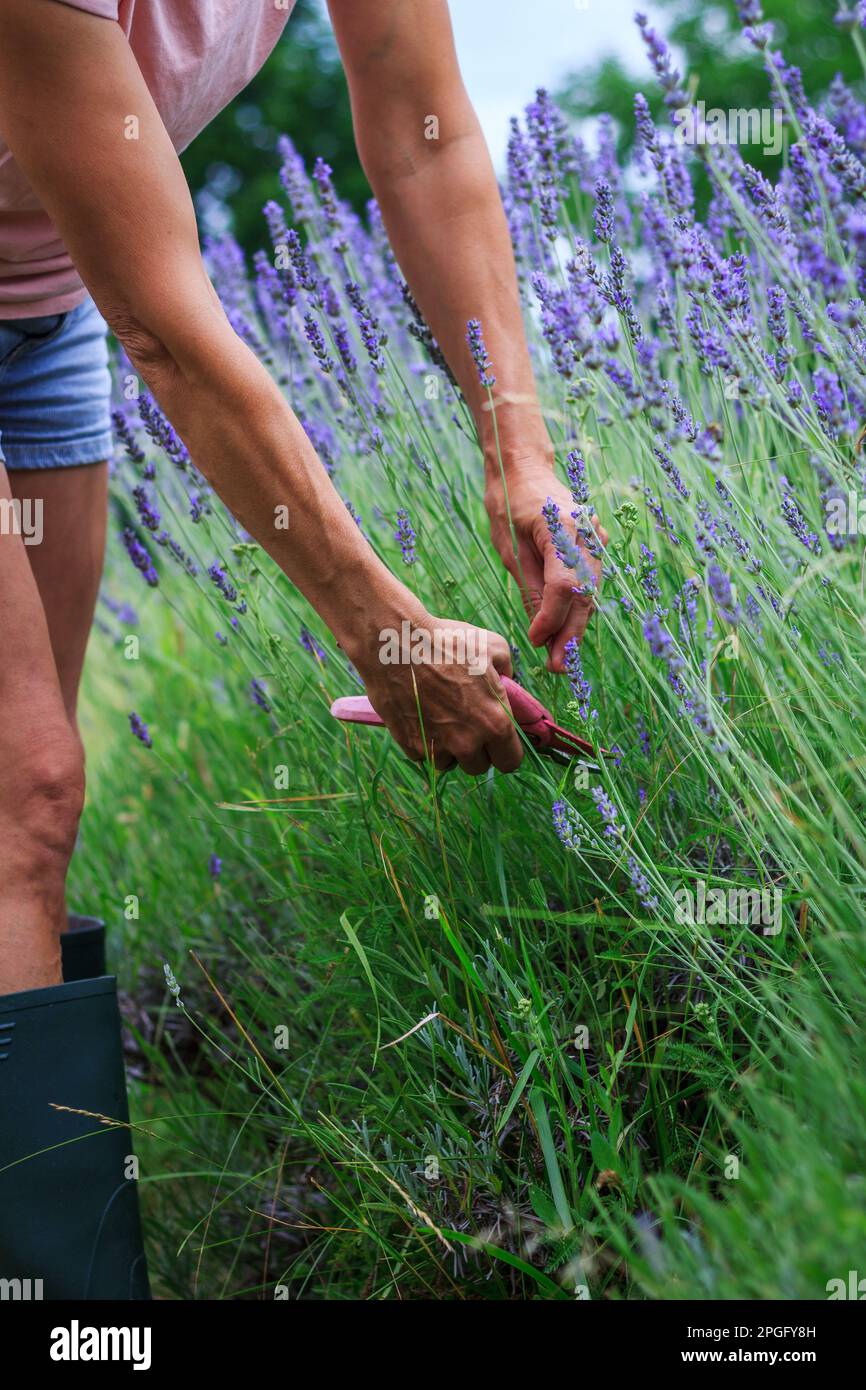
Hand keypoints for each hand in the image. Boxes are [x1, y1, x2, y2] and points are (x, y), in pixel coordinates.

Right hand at [353, 616, 523, 774]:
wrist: (395, 642)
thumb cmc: (446, 641)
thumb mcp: (492, 646)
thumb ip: (507, 671)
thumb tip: (506, 682)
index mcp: (495, 722)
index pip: (511, 761)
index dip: (506, 750)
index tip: (497, 740)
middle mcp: (467, 742)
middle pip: (479, 766)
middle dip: (476, 749)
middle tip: (467, 724)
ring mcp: (437, 746)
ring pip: (449, 763)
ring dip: (448, 748)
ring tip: (441, 718)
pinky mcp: (410, 745)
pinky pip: (422, 753)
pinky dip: (423, 740)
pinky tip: (420, 714)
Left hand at [484, 458, 606, 671]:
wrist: (525, 470)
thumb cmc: (510, 505)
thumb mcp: (510, 549)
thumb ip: (530, 589)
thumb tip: (540, 634)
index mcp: (563, 527)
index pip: (564, 585)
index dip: (552, 619)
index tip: (536, 642)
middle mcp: (588, 533)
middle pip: (584, 594)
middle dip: (570, 634)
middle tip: (558, 668)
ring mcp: (596, 539)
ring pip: (590, 593)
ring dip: (575, 626)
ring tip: (560, 658)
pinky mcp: (595, 547)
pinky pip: (588, 584)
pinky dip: (576, 609)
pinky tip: (564, 633)